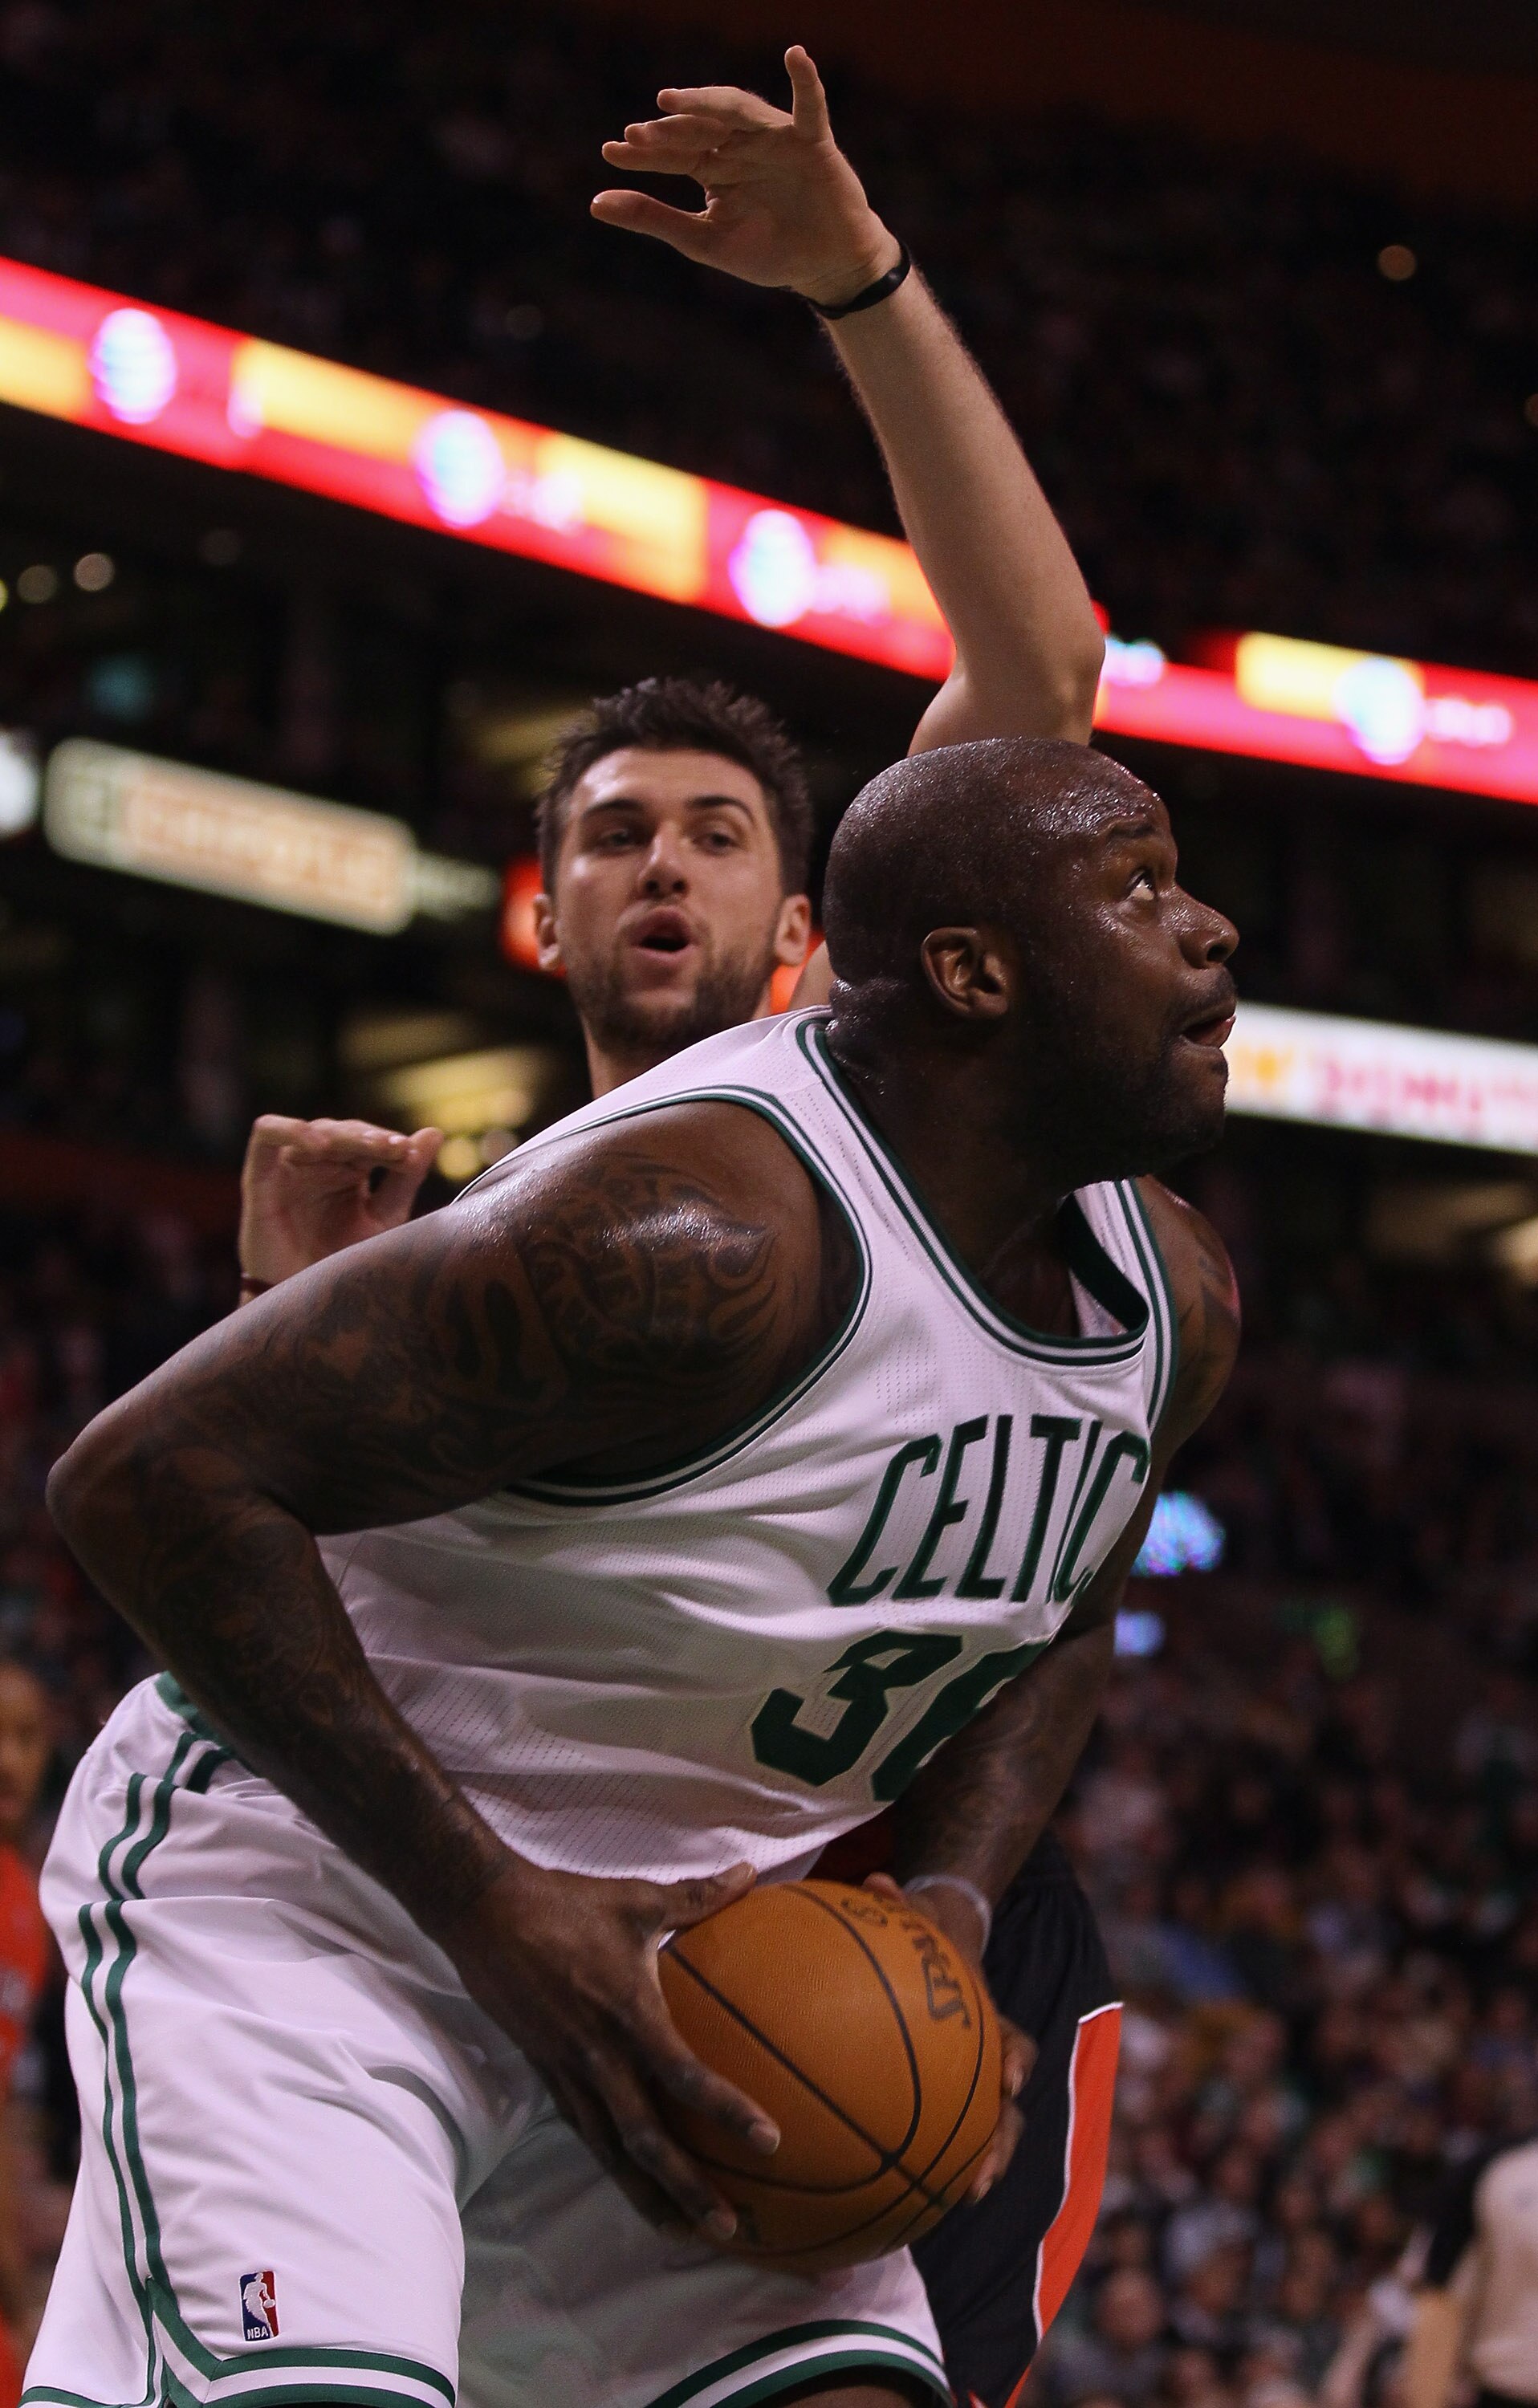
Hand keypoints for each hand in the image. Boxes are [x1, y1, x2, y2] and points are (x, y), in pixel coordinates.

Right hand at [239, 1115, 442, 1286]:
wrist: (305, 1305)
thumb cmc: (342, 1264)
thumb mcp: (383, 1220)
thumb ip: (405, 1178)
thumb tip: (434, 1133)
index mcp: (349, 1171)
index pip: (371, 1142)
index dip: (391, 1144)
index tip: (412, 1156)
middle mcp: (319, 1164)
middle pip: (346, 1132)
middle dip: (373, 1139)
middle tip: (397, 1150)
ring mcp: (289, 1167)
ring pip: (314, 1130)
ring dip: (344, 1134)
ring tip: (370, 1147)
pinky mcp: (260, 1176)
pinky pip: (266, 1134)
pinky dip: (290, 1130)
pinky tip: (318, 1144)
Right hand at [440, 1854, 779, 2237]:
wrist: (485, 1916)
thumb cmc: (566, 1905)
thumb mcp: (637, 1898)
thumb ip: (697, 1896)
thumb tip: (749, 1873)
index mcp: (628, 2016)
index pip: (685, 2076)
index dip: (727, 2111)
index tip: (770, 2142)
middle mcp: (599, 2057)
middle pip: (647, 2140)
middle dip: (687, 2188)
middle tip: (729, 2226)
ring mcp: (569, 2072)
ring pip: (611, 2150)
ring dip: (647, 2194)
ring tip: (682, 2231)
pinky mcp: (547, 2074)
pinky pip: (585, 2131)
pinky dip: (612, 2164)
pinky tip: (632, 2183)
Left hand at [591, 45, 900, 308]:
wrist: (824, 267)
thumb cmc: (769, 253)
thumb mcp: (703, 241)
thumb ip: (654, 219)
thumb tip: (595, 203)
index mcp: (713, 167)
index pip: (672, 153)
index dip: (643, 152)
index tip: (611, 151)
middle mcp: (739, 145)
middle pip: (699, 128)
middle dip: (668, 130)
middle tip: (638, 134)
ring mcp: (774, 139)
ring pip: (738, 111)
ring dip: (707, 102)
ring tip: (672, 100)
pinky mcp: (812, 142)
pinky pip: (810, 105)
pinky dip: (805, 80)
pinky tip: (794, 55)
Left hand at [864, 1874, 1032, 2201]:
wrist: (939, 1947)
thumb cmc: (923, 1934)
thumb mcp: (917, 1915)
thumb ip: (900, 1904)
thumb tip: (876, 1882)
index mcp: (988, 2020)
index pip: (1013, 2045)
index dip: (1014, 2062)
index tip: (1008, 2082)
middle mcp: (989, 2060)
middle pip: (1006, 2111)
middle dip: (999, 2145)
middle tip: (980, 2180)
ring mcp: (972, 2085)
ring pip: (987, 2134)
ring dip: (979, 2166)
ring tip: (960, 2199)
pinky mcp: (946, 2100)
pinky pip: (944, 2136)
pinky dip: (933, 2163)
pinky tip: (897, 2193)